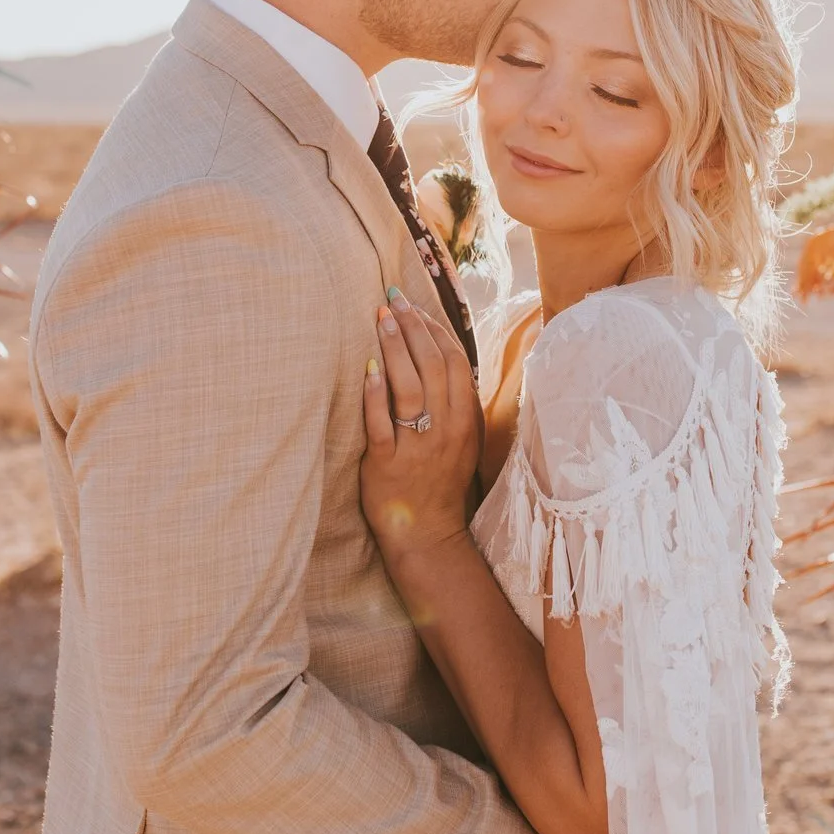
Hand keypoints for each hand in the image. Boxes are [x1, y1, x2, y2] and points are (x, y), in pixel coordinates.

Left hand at [359, 287, 481, 563]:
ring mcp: (419, 446)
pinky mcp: (390, 464)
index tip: (415, 306)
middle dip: (412, 327)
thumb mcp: (459, 438)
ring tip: (379, 319)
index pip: (454, 361)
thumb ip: (452, 401)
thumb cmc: (439, 482)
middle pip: (432, 365)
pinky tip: (369, 368)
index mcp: (465, 419)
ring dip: (394, 347)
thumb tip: (438, 354)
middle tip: (393, 300)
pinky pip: (383, 422)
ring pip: (409, 387)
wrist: (428, 533)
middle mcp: (447, 428)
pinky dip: (376, 393)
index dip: (435, 329)